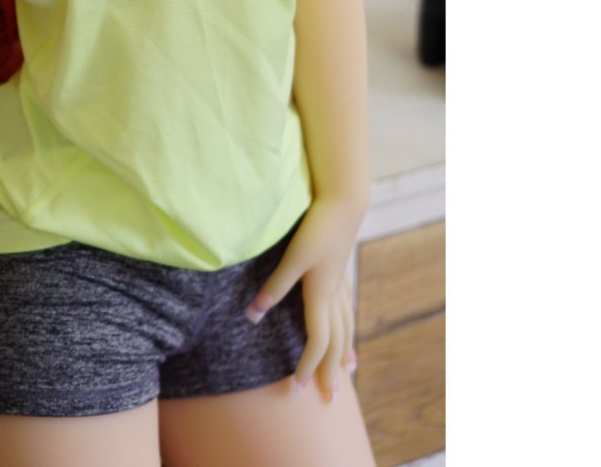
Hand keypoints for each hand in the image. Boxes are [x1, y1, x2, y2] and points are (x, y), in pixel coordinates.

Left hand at [243, 197, 362, 402]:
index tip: (299, 387)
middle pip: (336, 342)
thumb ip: (274, 287)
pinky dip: (348, 325)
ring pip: (346, 326)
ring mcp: (340, 282)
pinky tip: (347, 325)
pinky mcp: (340, 269)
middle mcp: (334, 294)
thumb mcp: (292, 257)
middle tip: (330, 399)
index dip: (309, 366)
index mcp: (321, 295)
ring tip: (348, 370)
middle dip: (332, 371)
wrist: (343, 201)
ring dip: (344, 351)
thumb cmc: (316, 228)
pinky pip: (347, 307)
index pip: (318, 342)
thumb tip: (253, 316)